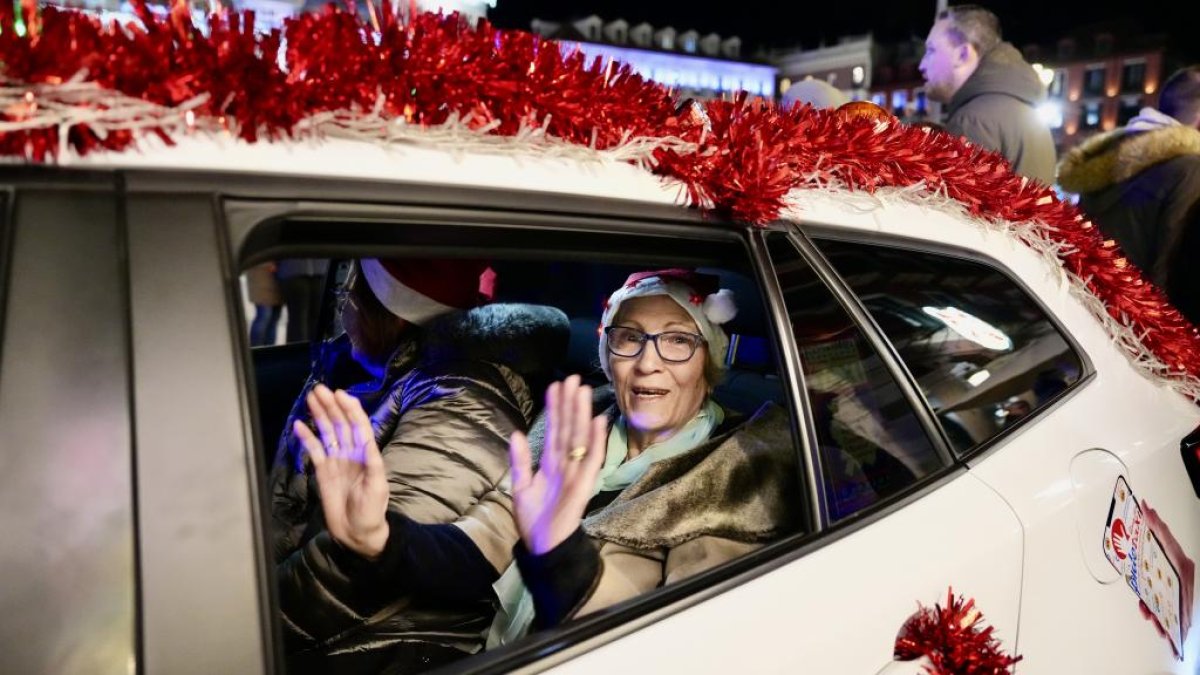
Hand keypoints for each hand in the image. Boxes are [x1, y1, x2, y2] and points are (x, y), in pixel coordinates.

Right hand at [292, 384, 388, 559]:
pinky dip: (307, 437)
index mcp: (367, 455)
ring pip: (327, 432)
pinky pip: (314, 450)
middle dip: (332, 406)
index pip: (359, 426)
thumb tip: (368, 443)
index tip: (341, 394)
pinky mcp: (324, 472)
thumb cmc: (372, 512)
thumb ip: (373, 466)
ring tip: (311, 397)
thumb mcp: (377, 488)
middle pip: (341, 424)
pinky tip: (299, 424)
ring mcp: (337, 461)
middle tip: (320, 389)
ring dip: (320, 415)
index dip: (351, 409)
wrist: (357, 533)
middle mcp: (352, 454)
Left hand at [508, 375, 607, 554]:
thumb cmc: (534, 519)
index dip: (555, 409)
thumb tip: (515, 433)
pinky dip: (596, 441)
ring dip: (582, 415)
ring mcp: (577, 473)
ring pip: (580, 438)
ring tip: (582, 391)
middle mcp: (566, 464)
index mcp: (551, 463)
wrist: (543, 546)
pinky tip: (598, 422)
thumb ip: (520, 461)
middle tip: (572, 378)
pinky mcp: (584, 485)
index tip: (555, 386)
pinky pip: (592, 460)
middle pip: (569, 428)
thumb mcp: (520, 487)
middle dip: (570, 404)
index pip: (554, 430)